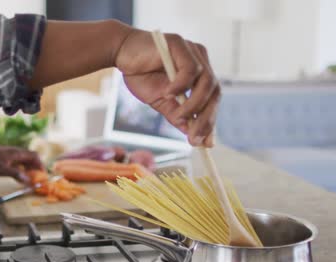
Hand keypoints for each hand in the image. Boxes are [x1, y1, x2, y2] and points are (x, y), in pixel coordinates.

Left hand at [0, 144, 42, 182]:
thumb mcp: (2, 169)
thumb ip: (16, 174)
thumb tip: (28, 181)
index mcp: (18, 153)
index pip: (34, 156)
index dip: (40, 164)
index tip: (42, 174)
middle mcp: (16, 153)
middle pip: (31, 159)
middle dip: (35, 169)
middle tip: (36, 179)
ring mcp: (11, 156)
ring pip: (24, 162)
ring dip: (28, 170)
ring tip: (29, 180)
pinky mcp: (6, 159)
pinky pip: (18, 164)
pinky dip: (21, 170)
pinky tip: (19, 178)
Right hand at [114, 29, 219, 146]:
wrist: (120, 53)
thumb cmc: (140, 73)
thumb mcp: (160, 100)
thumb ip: (176, 113)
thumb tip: (190, 131)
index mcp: (198, 73)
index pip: (212, 98)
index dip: (210, 120)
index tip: (206, 143)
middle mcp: (200, 60)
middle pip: (214, 91)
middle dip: (206, 117)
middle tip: (195, 137)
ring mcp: (192, 51)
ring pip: (207, 81)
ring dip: (194, 104)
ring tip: (179, 117)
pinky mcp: (180, 44)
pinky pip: (190, 69)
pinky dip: (182, 85)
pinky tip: (169, 94)